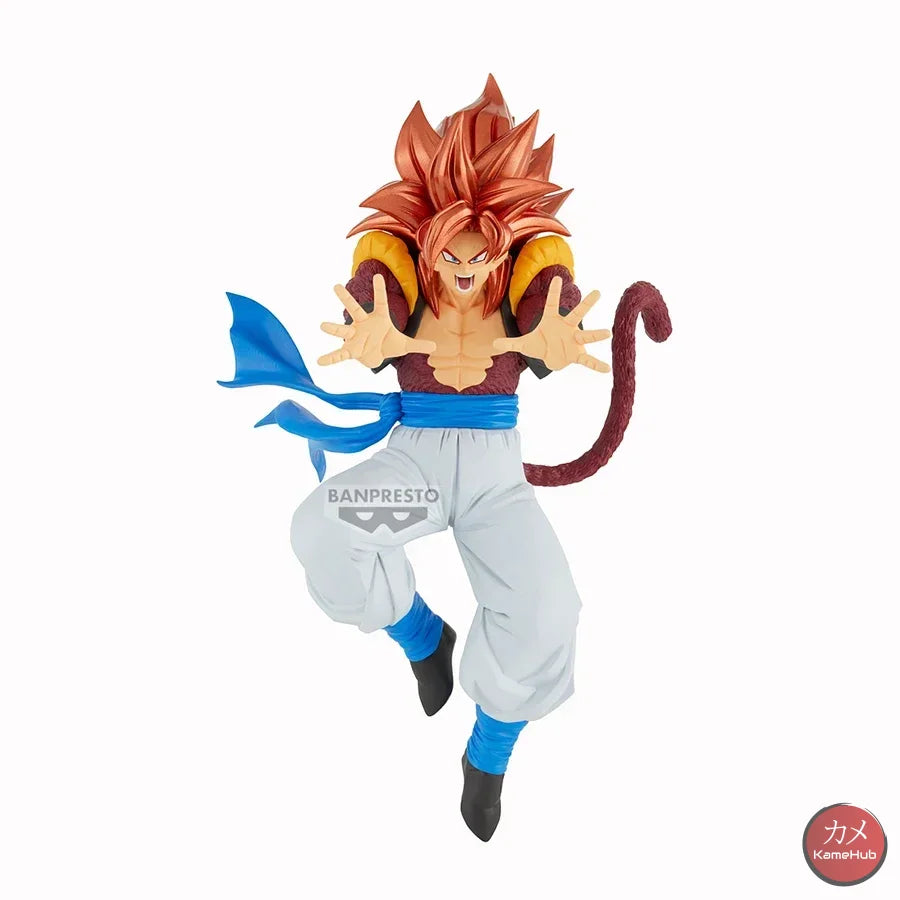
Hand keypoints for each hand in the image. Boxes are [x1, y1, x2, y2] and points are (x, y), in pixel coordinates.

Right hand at [318, 274, 435, 367]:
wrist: (377, 355)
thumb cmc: (388, 343)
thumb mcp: (405, 345)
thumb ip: (418, 344)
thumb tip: (436, 347)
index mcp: (379, 318)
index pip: (380, 302)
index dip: (379, 290)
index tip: (378, 277)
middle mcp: (364, 324)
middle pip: (354, 309)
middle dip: (346, 299)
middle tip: (336, 286)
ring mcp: (355, 336)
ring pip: (343, 330)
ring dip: (333, 328)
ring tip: (322, 325)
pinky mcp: (351, 350)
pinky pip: (340, 354)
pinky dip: (331, 358)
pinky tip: (319, 361)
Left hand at [493, 276, 610, 371]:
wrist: (550, 357)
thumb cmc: (539, 344)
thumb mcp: (523, 344)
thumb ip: (510, 342)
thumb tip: (493, 343)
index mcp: (552, 320)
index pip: (552, 304)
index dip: (554, 292)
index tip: (558, 278)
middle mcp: (566, 327)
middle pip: (577, 314)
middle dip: (586, 304)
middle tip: (597, 292)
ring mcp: (573, 340)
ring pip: (586, 335)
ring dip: (596, 334)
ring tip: (607, 333)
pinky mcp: (576, 354)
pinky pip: (587, 359)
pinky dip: (595, 364)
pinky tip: (606, 368)